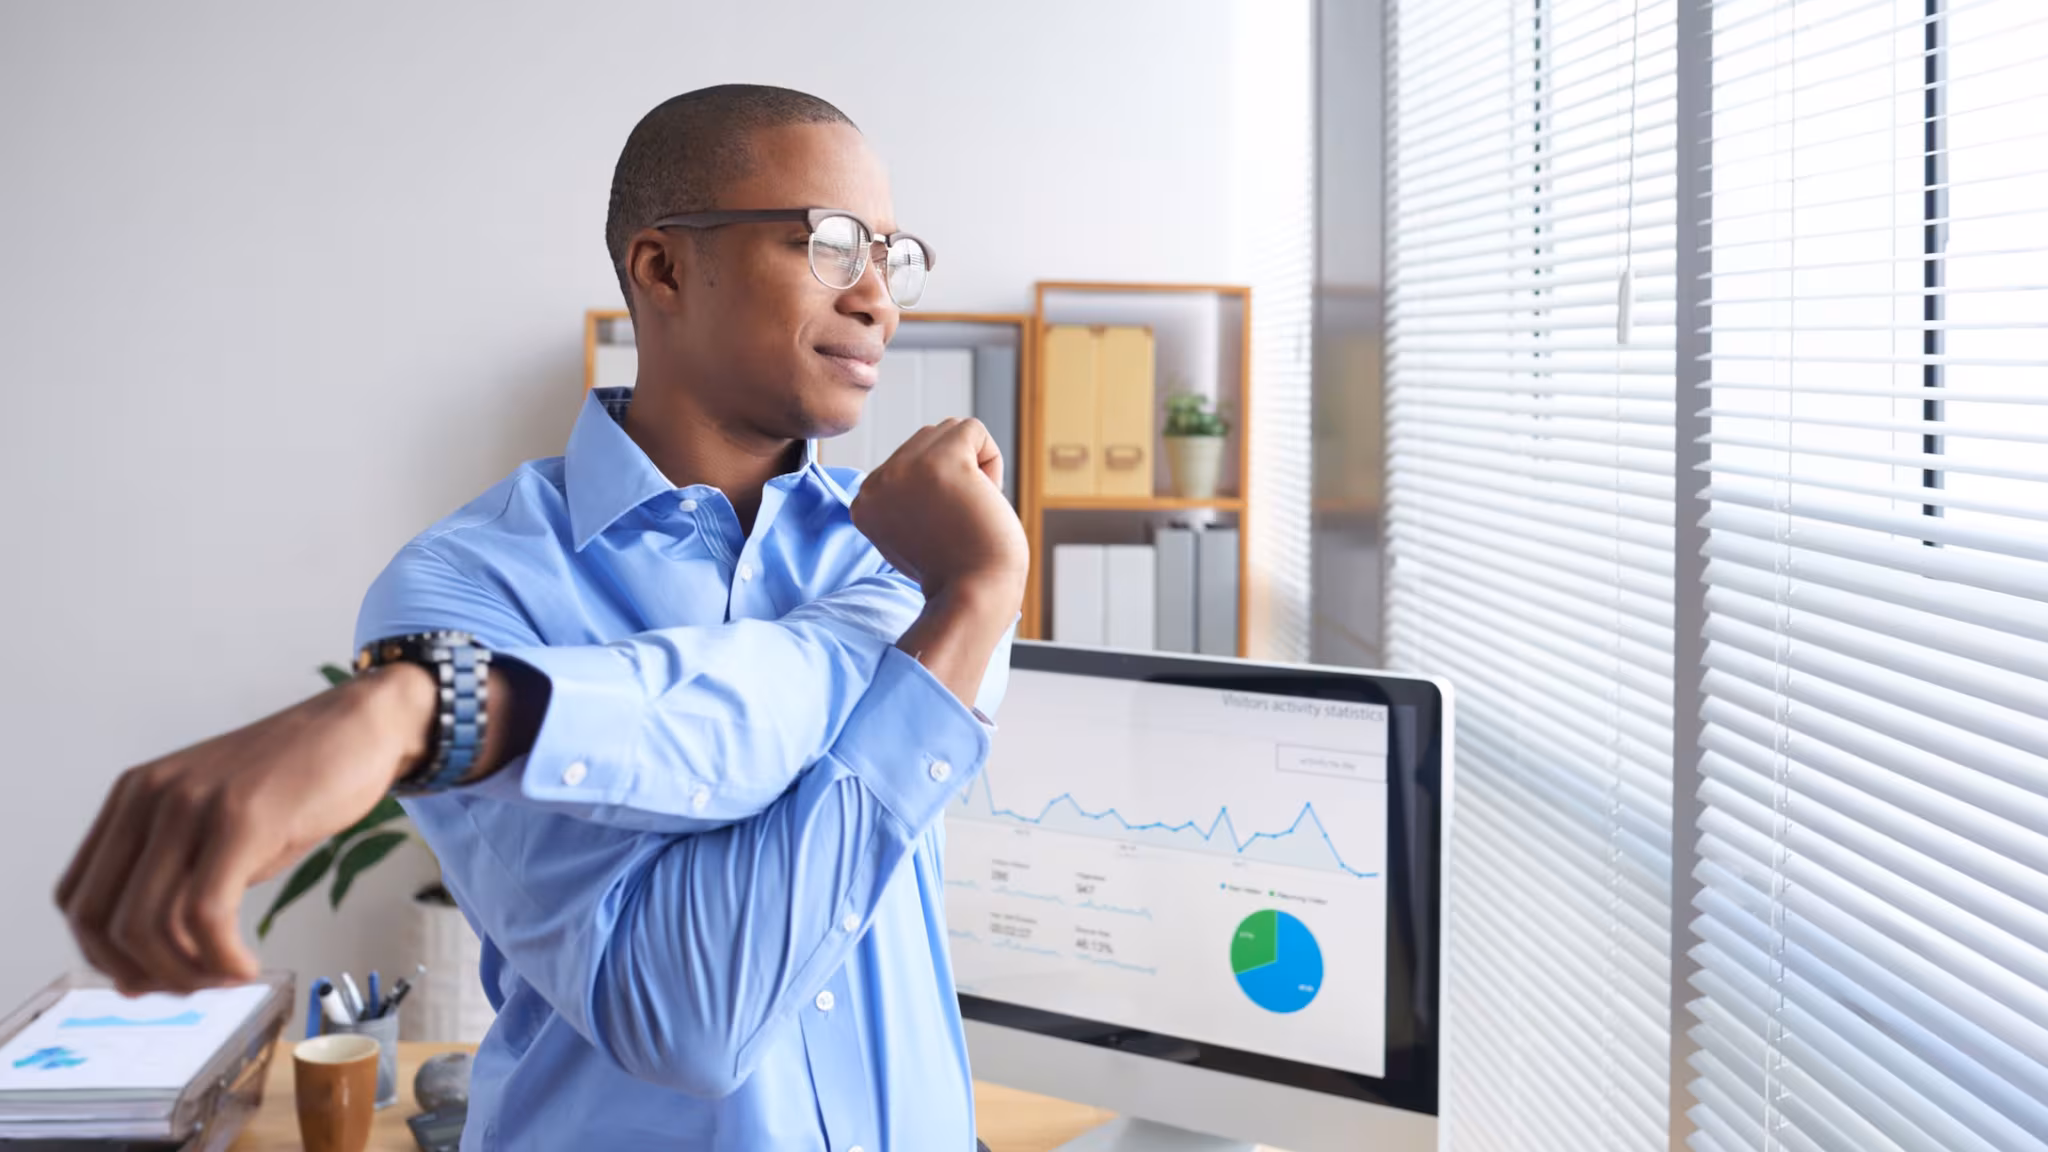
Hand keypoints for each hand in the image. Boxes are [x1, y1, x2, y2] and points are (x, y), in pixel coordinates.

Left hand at [54, 665, 435, 993]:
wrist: (360, 727)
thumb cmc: (296, 782)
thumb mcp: (219, 830)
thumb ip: (177, 888)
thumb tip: (137, 978)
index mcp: (133, 797)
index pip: (76, 900)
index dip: (106, 956)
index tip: (155, 978)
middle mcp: (151, 797)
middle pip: (104, 921)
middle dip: (147, 974)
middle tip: (197, 986)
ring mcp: (193, 805)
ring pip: (150, 925)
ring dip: (189, 973)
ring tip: (229, 976)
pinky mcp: (243, 819)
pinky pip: (206, 915)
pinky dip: (222, 959)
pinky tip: (248, 966)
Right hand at [851, 418, 1027, 605]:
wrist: (973, 597)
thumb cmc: (956, 570)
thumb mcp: (910, 532)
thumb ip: (905, 497)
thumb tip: (925, 457)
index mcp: (864, 501)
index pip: (907, 462)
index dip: (938, 491)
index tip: (940, 532)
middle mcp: (876, 482)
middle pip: (928, 440)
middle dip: (957, 474)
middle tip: (961, 521)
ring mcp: (905, 469)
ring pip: (949, 431)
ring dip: (974, 466)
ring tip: (971, 509)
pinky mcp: (941, 461)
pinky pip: (974, 430)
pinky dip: (992, 461)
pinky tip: (984, 498)